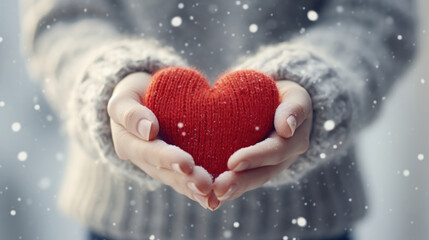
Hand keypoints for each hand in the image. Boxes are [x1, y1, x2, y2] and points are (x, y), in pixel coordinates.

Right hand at [107, 72, 218, 209]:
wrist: (145, 96)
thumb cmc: (134, 94)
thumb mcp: (124, 97)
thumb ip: (129, 112)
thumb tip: (148, 130)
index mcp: (128, 143)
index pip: (147, 152)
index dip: (166, 158)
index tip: (186, 162)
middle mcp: (143, 160)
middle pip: (164, 172)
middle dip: (185, 180)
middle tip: (204, 185)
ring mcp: (159, 167)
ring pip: (176, 181)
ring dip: (194, 191)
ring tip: (212, 198)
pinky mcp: (175, 167)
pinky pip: (187, 180)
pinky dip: (199, 191)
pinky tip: (215, 199)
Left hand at [213, 80, 312, 207]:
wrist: (278, 100)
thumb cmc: (282, 94)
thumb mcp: (294, 95)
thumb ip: (293, 109)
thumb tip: (287, 128)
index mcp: (295, 138)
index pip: (276, 149)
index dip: (256, 157)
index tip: (233, 162)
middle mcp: (286, 157)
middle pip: (264, 172)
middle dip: (241, 181)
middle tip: (219, 187)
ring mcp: (272, 165)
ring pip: (254, 180)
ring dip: (234, 189)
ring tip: (214, 194)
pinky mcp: (258, 168)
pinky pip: (245, 179)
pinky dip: (230, 189)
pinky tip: (212, 196)